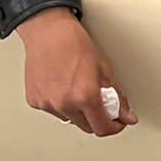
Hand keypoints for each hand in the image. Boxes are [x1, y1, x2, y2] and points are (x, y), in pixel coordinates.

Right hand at [16, 9, 134, 137]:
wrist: (48, 32)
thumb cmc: (74, 44)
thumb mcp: (104, 69)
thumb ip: (116, 97)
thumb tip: (126, 115)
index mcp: (85, 96)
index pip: (103, 128)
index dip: (114, 127)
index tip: (118, 122)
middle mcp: (64, 104)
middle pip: (87, 127)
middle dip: (98, 119)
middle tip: (103, 105)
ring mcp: (47, 104)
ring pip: (70, 119)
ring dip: (78, 112)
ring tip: (79, 89)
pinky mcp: (35, 101)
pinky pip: (53, 111)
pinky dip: (61, 104)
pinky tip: (63, 87)